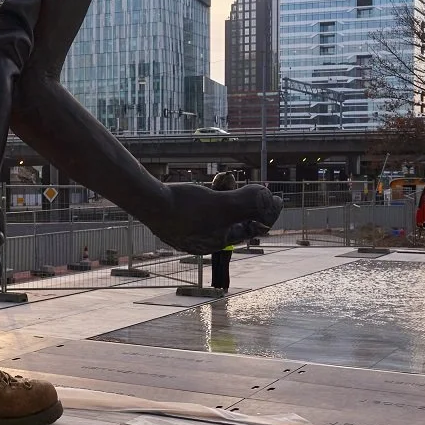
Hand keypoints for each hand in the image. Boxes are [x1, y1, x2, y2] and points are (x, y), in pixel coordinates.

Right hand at [152, 183, 280, 254]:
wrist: (148, 202)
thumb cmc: (185, 206)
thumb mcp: (223, 203)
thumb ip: (248, 202)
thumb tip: (269, 200)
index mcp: (218, 242)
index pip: (250, 228)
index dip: (266, 213)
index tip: (276, 199)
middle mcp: (203, 241)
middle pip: (233, 220)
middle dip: (243, 203)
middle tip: (251, 188)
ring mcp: (188, 233)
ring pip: (216, 213)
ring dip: (224, 197)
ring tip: (225, 182)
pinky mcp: (175, 221)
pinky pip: (199, 209)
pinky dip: (207, 197)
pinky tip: (207, 186)